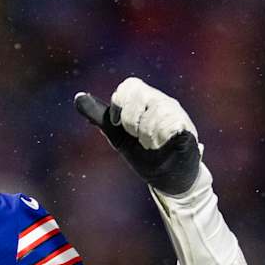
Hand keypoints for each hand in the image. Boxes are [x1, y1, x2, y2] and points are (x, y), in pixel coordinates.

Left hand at [74, 78, 201, 195]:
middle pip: (140, 94)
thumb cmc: (145, 154)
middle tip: (137, 137)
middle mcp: (163, 102)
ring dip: (146, 135)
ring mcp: (176, 113)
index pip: (129, 85)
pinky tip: (162, 145)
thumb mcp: (118, 135)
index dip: (119, 105)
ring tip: (152, 144)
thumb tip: (78, 98)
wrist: (167, 178)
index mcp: (145, 100)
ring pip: (154, 112)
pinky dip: (160, 138)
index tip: (119, 125)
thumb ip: (100, 116)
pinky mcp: (187, 128)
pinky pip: (171, 123)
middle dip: (130, 121)